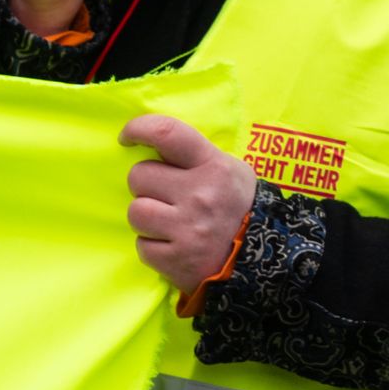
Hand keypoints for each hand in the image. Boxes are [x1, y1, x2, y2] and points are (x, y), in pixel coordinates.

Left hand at [120, 115, 257, 291]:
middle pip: (139, 175)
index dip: (139, 129)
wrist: (261, 260)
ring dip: (148, 218)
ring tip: (170, 223)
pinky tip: (175, 245)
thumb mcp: (230, 172)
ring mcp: (186, 229)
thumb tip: (153, 145)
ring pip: (136, 211)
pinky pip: (142, 246)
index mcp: (214, 167)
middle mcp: (200, 195)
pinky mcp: (174, 259)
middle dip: (148, 185)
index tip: (127, 137)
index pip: (167, 133)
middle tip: (167, 196)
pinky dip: (154, 246)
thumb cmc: (239, 208)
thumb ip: (195, 158)